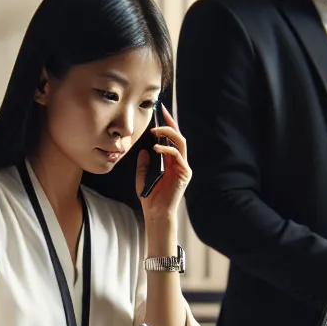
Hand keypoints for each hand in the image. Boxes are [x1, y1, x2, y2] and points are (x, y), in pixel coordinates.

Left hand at [136, 106, 192, 221]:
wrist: (156, 214)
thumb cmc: (150, 198)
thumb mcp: (142, 177)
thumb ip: (143, 164)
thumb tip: (144, 150)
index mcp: (171, 162)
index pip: (171, 139)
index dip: (168, 125)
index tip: (161, 111)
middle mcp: (179, 163)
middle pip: (178, 137)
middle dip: (171, 123)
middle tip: (161, 112)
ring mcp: (183, 167)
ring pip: (181, 143)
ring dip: (168, 133)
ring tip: (155, 129)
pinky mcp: (184, 173)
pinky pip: (178, 156)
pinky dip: (167, 149)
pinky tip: (156, 147)